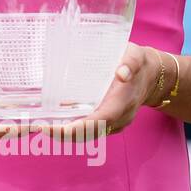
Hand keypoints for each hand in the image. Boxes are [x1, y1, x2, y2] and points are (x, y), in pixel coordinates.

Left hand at [44, 42, 160, 140]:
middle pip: (90, 133)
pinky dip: (70, 130)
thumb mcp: (136, 56)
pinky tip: (51, 124)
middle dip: (65, 134)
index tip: (61, 129)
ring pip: (87, 135)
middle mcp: (118, 118)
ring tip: (38, 127)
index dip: (81, 127)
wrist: (152, 76)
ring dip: (64, 135)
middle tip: (39, 127)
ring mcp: (113, 122)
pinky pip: (88, 130)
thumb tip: (121, 73)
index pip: (101, 120)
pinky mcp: (106, 121)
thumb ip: (130, 63)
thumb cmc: (140, 63)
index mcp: (123, 102)